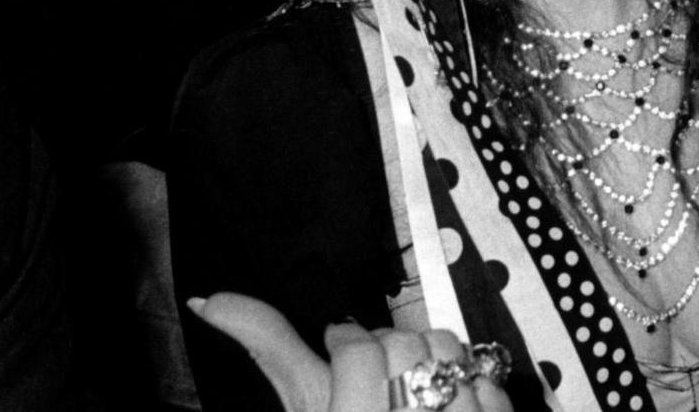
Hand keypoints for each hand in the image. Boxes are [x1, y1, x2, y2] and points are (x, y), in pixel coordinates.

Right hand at [189, 293, 512, 411]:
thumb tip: (211, 299)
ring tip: (405, 381)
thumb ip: (269, 347)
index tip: (339, 344)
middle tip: (370, 368)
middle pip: (407, 345)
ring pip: (449, 351)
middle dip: (386, 345)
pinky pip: (488, 381)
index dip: (348, 340)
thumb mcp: (303, 406)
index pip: (360, 351)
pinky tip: (444, 401)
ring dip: (429, 356)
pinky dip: (467, 382)